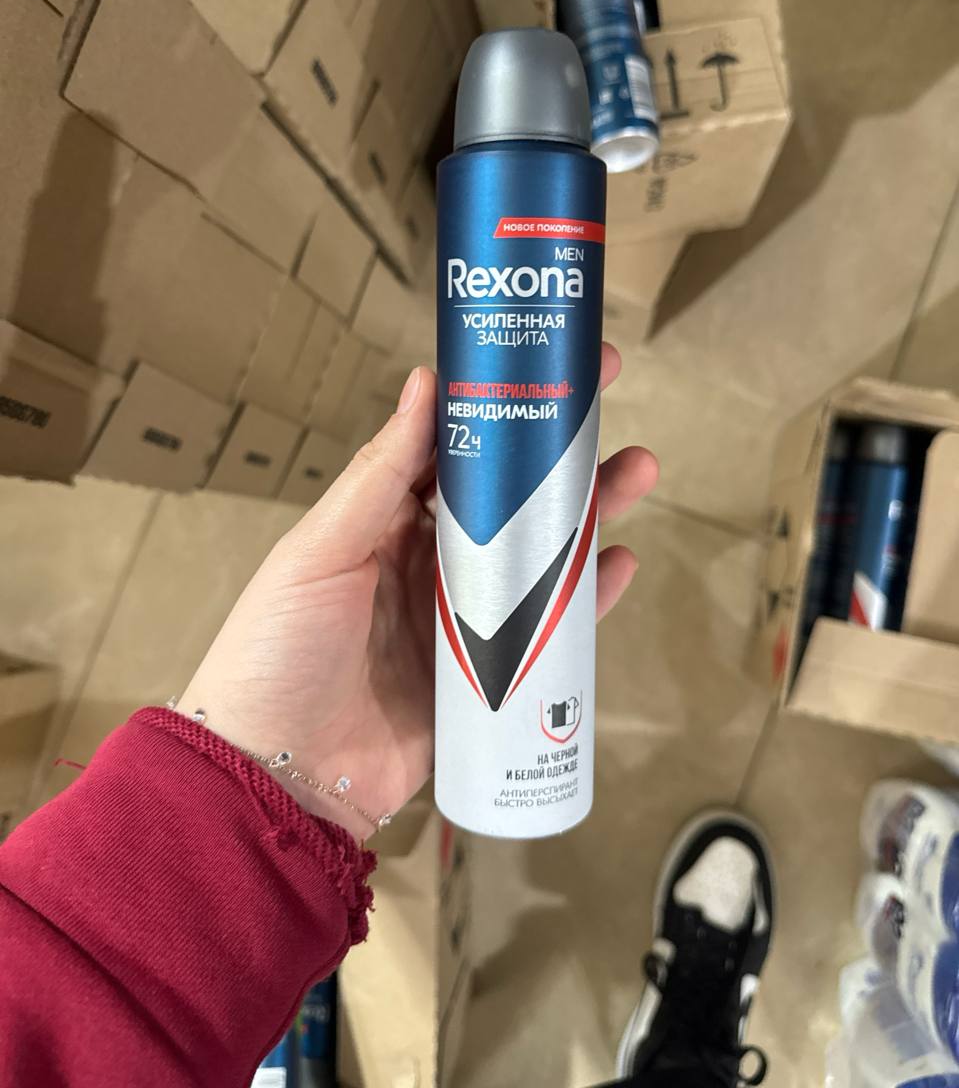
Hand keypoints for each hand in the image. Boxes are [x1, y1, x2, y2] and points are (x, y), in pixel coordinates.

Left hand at [180, 344, 656, 840]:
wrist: (279, 777)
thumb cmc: (278, 652)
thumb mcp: (319, 552)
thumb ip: (378, 476)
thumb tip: (424, 382)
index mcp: (387, 521)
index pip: (456, 446)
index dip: (502, 402)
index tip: (547, 360)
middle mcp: (433, 561)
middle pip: (512, 494)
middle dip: (562, 448)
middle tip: (611, 397)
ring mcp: (467, 619)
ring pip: (543, 553)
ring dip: (590, 511)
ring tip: (639, 469)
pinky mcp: (491, 677)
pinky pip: (552, 629)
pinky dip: (591, 598)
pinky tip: (621, 564)